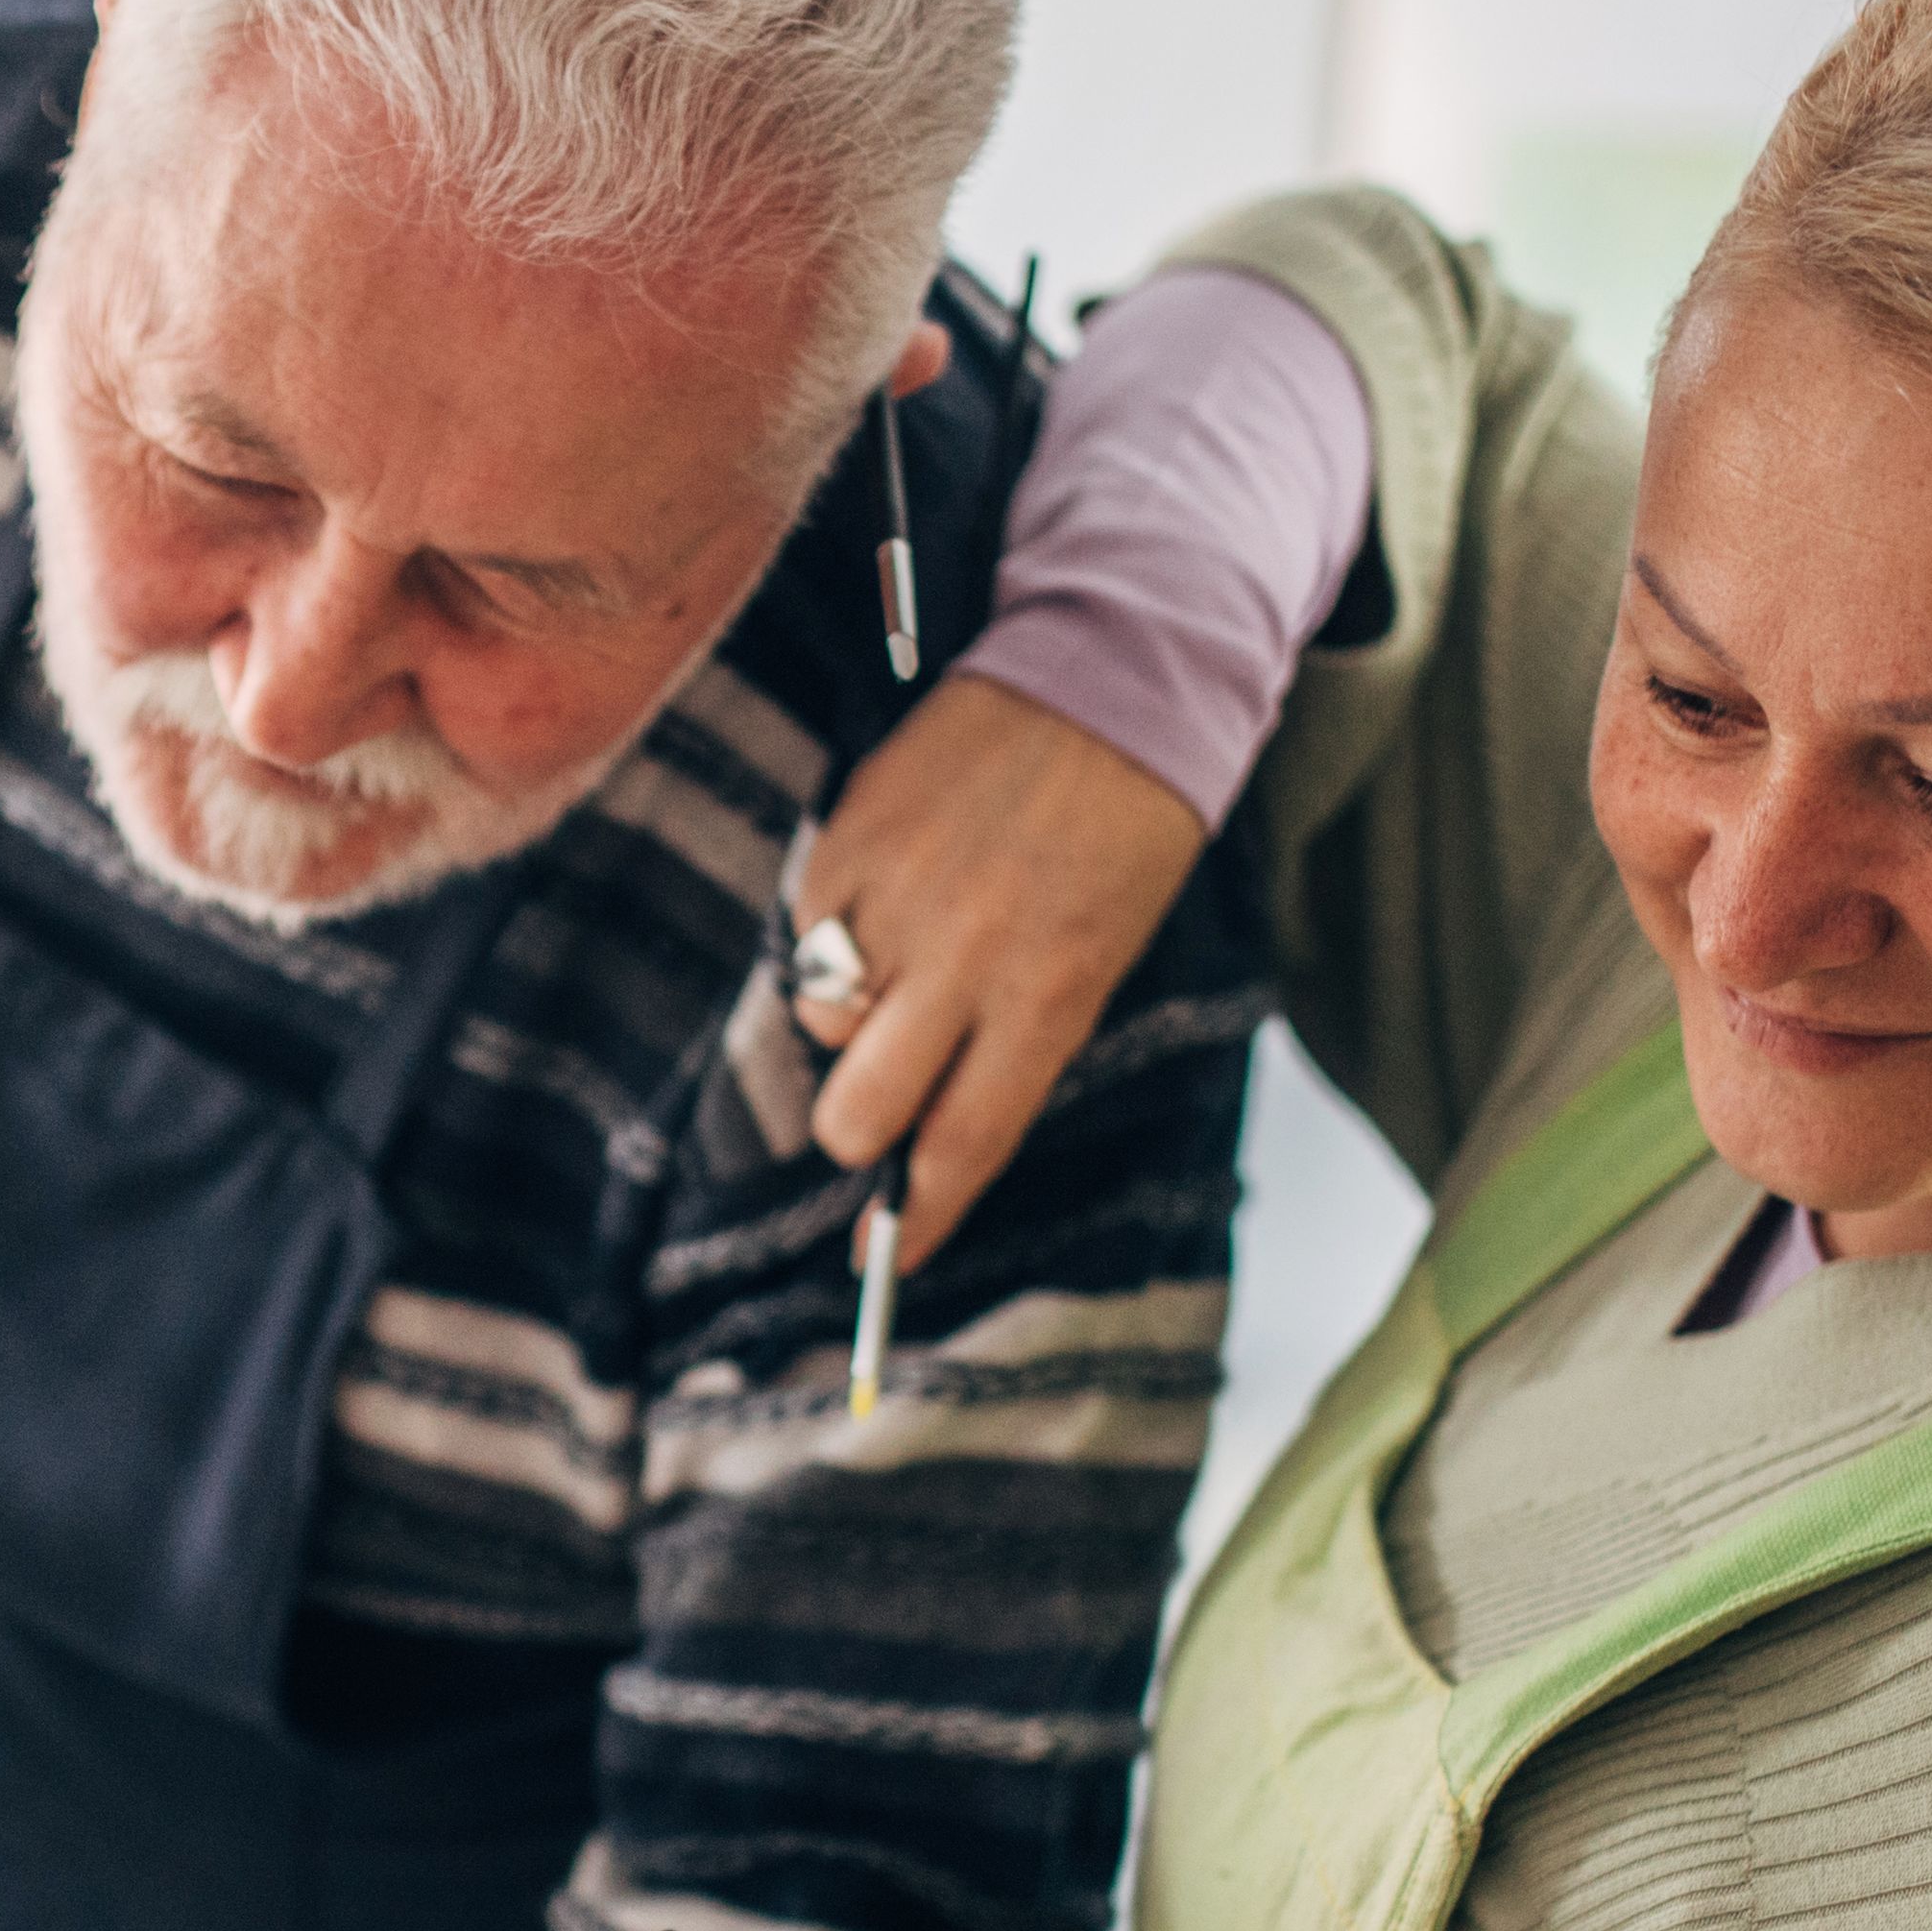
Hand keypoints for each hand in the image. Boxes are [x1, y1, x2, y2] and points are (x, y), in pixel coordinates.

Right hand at [787, 671, 1211, 1274]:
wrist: (1109, 674)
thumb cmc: (1123, 832)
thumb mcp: (1102, 953)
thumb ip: (1020, 1037)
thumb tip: (933, 1120)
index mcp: (1048, 996)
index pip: (964, 1143)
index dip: (919, 1215)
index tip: (890, 1257)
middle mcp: (965, 958)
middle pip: (860, 1109)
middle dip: (858, 1129)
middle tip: (877, 1103)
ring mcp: (899, 897)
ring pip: (824, 1022)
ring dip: (851, 1019)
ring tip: (900, 963)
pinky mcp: (850, 837)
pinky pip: (809, 933)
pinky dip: (836, 937)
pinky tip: (888, 896)